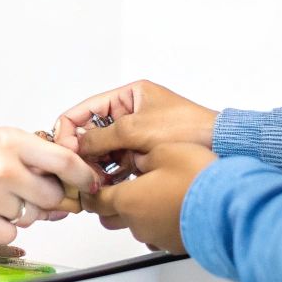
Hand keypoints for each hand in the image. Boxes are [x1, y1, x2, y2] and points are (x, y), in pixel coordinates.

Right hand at [0, 127, 98, 243]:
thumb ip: (28, 154)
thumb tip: (61, 182)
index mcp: (10, 142)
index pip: (63, 160)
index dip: (83, 175)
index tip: (90, 183)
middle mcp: (4, 169)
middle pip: (51, 196)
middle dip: (48, 199)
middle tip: (33, 193)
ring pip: (31, 217)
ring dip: (22, 212)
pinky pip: (11, 234)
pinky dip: (4, 227)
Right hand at [52, 80, 216, 177]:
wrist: (221, 147)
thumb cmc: (187, 128)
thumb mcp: (137, 129)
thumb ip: (102, 136)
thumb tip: (75, 145)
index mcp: (129, 95)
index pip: (88, 109)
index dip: (70, 127)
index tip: (61, 146)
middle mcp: (132, 113)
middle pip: (94, 131)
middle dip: (83, 150)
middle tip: (73, 167)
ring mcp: (139, 135)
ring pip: (106, 151)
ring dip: (96, 165)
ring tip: (88, 180)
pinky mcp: (146, 154)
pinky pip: (121, 163)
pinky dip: (111, 174)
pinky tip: (104, 186)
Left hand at [82, 143, 216, 252]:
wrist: (227, 210)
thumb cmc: (198, 181)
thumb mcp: (165, 151)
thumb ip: (143, 156)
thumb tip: (138, 160)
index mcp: (128, 200)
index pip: (94, 201)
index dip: (89, 191)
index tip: (91, 183)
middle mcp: (137, 223)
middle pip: (109, 217)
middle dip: (109, 202)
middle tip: (117, 185)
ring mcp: (155, 237)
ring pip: (134, 225)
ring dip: (136, 211)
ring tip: (152, 192)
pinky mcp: (173, 244)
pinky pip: (155, 233)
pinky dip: (157, 221)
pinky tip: (170, 207)